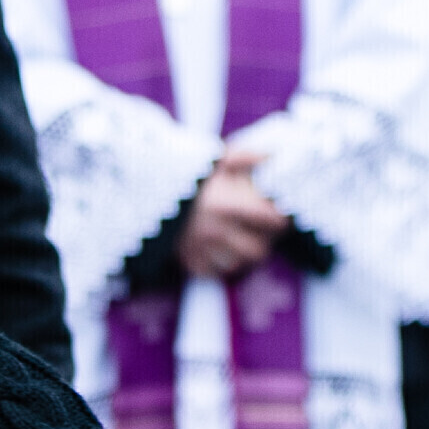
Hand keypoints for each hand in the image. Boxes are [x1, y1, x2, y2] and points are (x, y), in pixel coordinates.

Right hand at [178, 157, 286, 280]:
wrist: (149, 189)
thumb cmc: (189, 174)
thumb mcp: (216, 159)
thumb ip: (246, 156)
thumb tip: (271, 155)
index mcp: (225, 205)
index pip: (270, 221)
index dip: (279, 218)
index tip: (278, 213)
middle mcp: (213, 231)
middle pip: (259, 250)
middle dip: (265, 240)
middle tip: (264, 229)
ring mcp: (200, 249)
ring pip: (240, 264)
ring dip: (245, 253)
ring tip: (244, 238)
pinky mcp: (188, 261)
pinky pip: (216, 272)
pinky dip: (222, 264)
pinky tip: (223, 248)